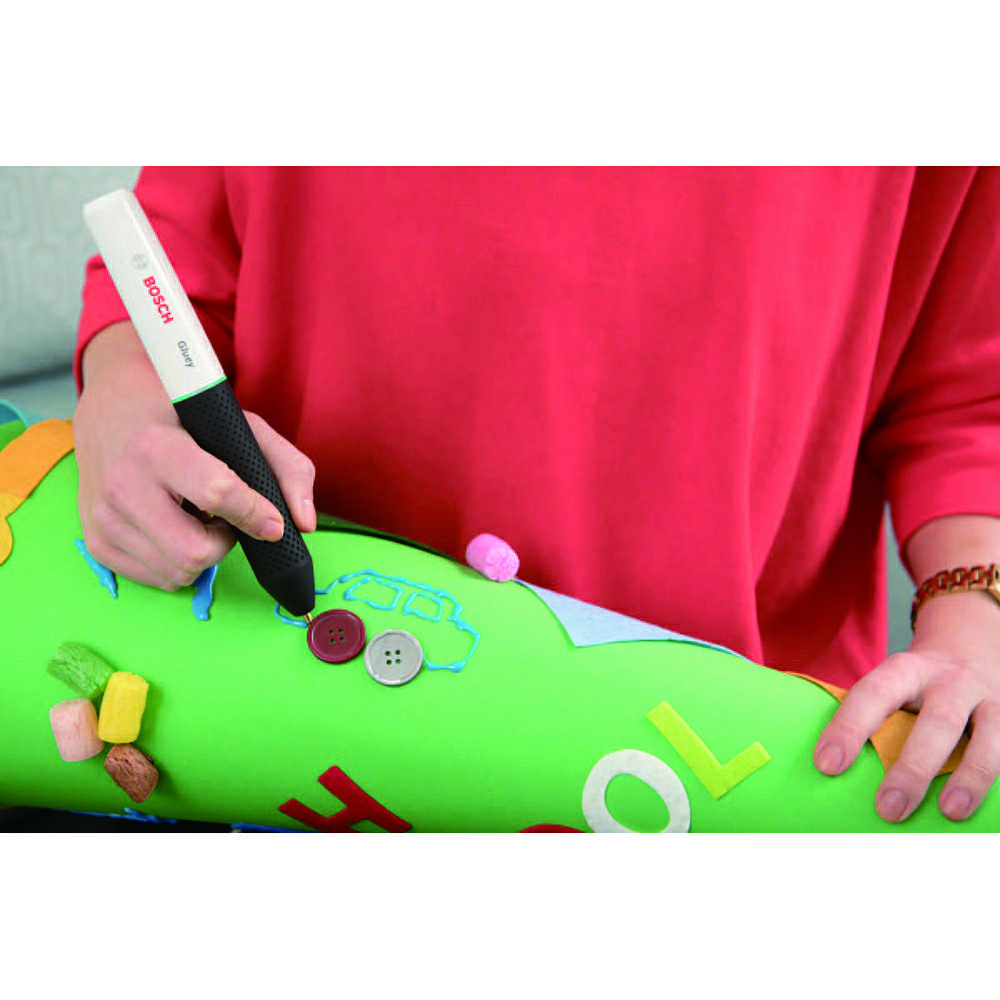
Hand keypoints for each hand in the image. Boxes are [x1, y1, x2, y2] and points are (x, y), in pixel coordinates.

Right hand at [75, 322, 315, 590]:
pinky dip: (177, 562)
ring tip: (200, 520)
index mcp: (157, 447)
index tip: (272, 523)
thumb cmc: (184, 418)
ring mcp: (103, 517)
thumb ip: (288, 467)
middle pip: (195, 552)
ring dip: (203, 554)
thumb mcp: (242, 424)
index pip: (217, 494)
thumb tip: (303, 524)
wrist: (113, 410)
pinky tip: (176, 529)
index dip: (254, 515)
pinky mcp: (96, 541)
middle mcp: (122, 485)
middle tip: (227, 520)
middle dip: (226, 543)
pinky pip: (155, 579)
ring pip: (177, 573)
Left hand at [813, 589, 999, 822]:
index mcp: (906, 669)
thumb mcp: (893, 680)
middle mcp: (950, 681)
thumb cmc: (918, 682)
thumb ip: (871, 713)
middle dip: (911, 768)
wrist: (971, 643)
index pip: (872, 693)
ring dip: (968, 778)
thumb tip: (828, 766)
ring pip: (987, 740)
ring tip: (949, 812)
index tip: (826, 765)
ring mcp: (990, 700)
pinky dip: (999, 780)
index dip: (848, 727)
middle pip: (935, 722)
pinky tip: (985, 808)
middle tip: (887, 809)